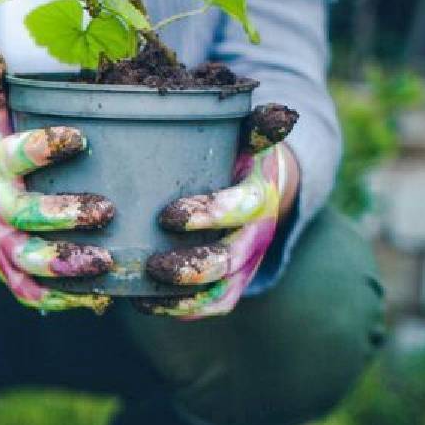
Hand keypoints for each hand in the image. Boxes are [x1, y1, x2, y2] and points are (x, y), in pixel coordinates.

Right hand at [0, 46, 115, 312]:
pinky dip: (63, 300)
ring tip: (107, 260)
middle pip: (26, 217)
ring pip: (31, 262)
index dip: (46, 147)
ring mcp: (2, 246)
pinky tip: (99, 298)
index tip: (81, 137)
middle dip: (64, 215)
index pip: (17, 155)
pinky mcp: (9, 272)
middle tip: (105, 209)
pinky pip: (33, 293)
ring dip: (68, 264)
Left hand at [139, 105, 299, 318]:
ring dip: (183, 296)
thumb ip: (255, 126)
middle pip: (230, 260)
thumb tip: (281, 114)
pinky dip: (179, 310)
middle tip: (153, 265)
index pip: (241, 208)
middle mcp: (255, 234)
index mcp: (258, 194)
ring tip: (144, 289)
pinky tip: (143, 304)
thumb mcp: (247, 135)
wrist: (260, 184)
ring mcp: (244, 264)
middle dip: (192, 267)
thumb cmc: (236, 154)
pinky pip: (210, 306)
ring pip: (220, 291)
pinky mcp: (231, 283)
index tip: (167, 216)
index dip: (209, 215)